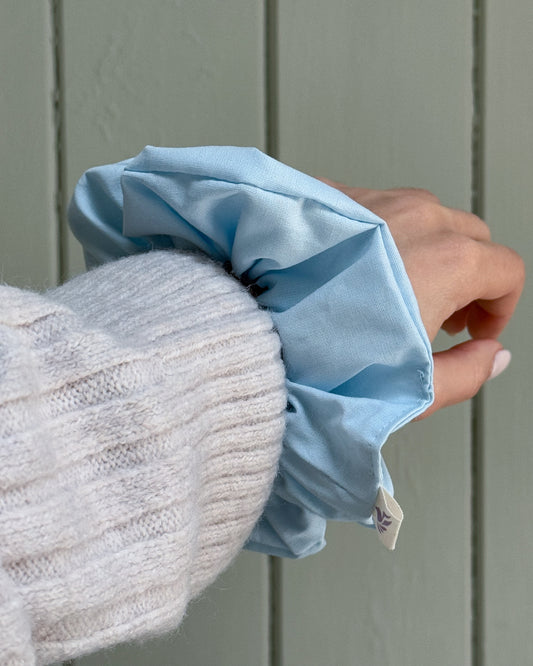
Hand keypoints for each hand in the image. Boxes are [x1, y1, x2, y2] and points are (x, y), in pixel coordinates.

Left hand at [320, 180, 524, 417]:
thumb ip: (467, 373)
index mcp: (447, 260)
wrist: (248, 326)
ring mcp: (372, 199)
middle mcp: (415, 217)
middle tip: (440, 316)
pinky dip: (383, 235)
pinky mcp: (331, 196)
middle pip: (470, 237)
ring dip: (426, 251)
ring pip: (424, 216)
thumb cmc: (322, 361)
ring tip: (397, 294)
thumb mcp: (410, 389)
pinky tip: (357, 272)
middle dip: (469, 278)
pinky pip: (377, 208)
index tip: (474, 331)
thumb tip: (491, 355)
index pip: (506, 270)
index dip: (499, 308)